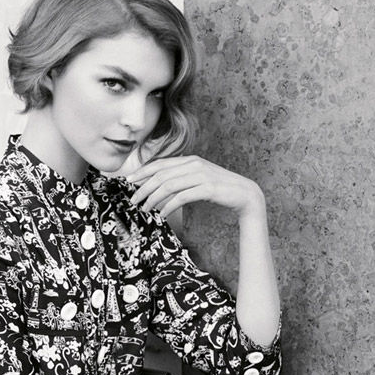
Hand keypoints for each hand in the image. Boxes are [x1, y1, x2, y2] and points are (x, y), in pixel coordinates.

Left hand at [126, 155, 264, 221]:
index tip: (129, 181)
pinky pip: (181, 197)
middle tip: (133, 200)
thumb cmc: (219, 190)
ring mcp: (201, 175)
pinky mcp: (207, 188)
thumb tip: (159, 188)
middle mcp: (194, 164)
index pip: (160, 163)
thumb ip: (181, 179)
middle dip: (143, 187)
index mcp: (190, 160)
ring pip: (168, 185)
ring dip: (153, 199)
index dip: (142, 171)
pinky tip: (162, 215)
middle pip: (161, 174)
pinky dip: (168, 207)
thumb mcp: (198, 180)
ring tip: (145, 210)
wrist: (244, 195)